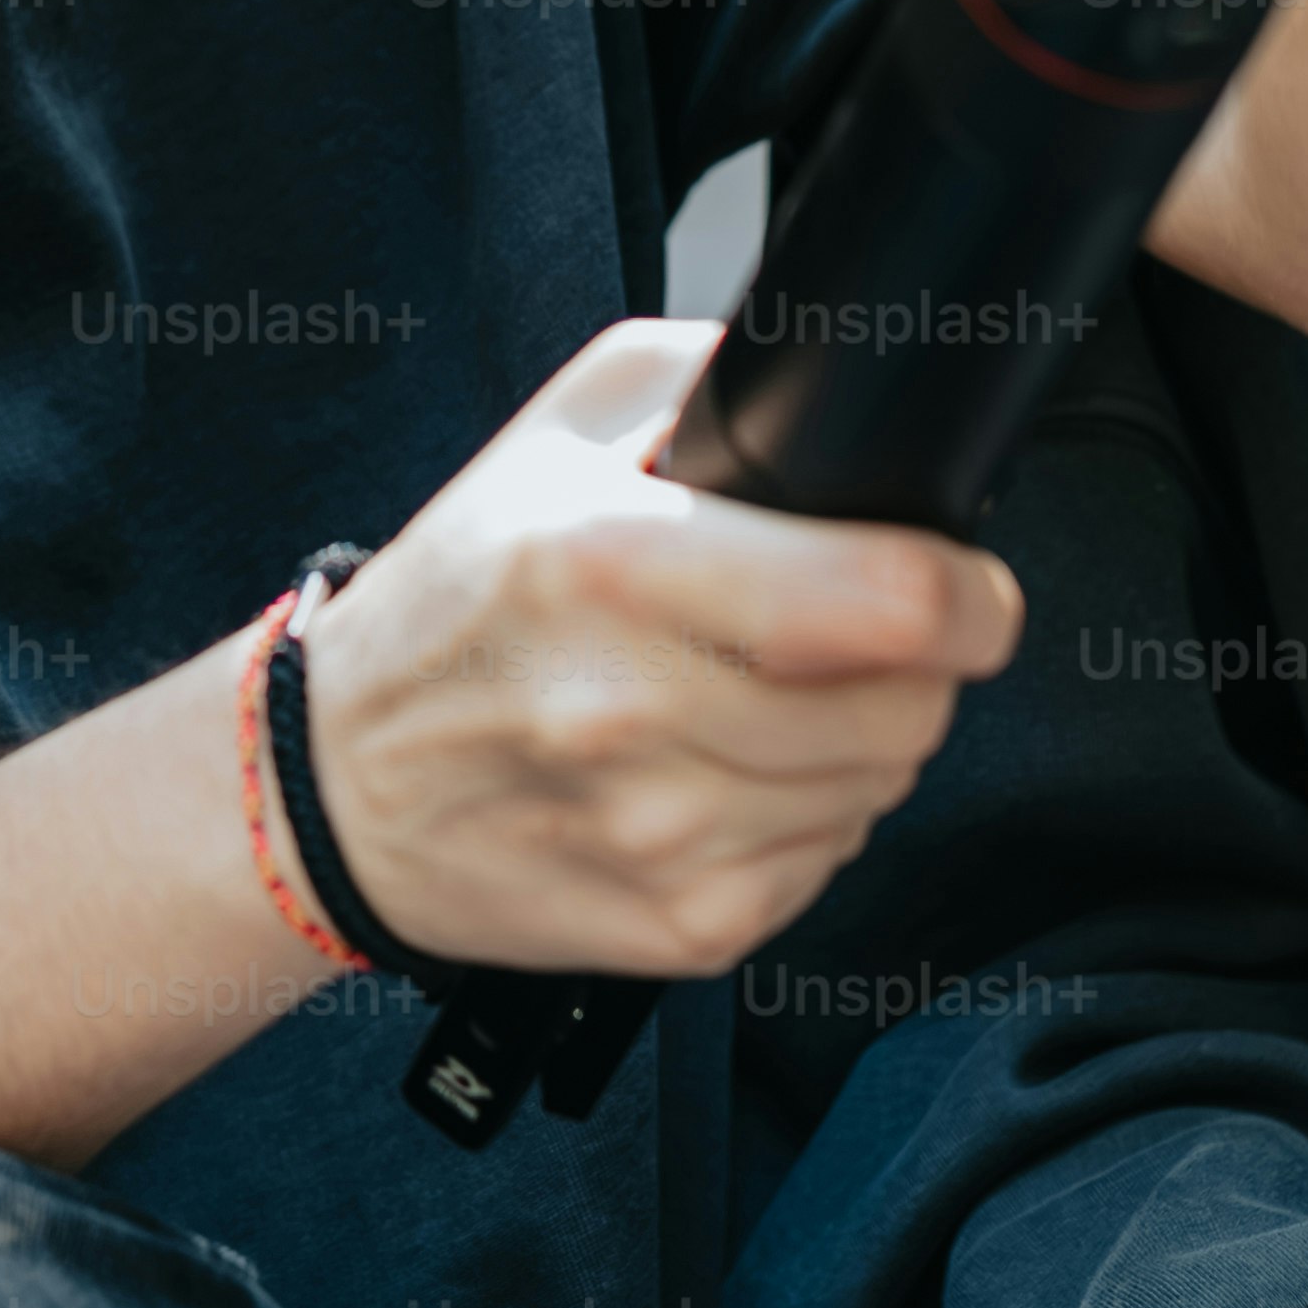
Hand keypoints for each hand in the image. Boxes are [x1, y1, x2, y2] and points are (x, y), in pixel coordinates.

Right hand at [294, 319, 1024, 976]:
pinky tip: (721, 778)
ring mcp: (661, 833)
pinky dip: (803, 820)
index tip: (966, 589)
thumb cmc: (460, 596)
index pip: (890, 601)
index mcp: (612, 564)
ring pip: (880, 787)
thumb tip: (849, 388)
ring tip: (759, 703)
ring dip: (853, 744)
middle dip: (907, 667)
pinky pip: (827, 862)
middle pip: (908, 705)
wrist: (339, 784)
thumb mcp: (562, 428)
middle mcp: (634, 709)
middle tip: (837, 640)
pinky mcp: (682, 928)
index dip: (967, 594)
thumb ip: (711, 380)